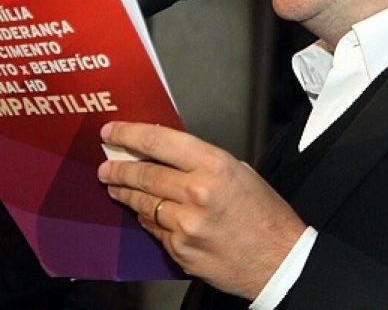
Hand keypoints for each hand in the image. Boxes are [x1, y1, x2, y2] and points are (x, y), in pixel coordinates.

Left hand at [97, 121, 306, 299]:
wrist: (278, 258)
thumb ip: (204, 163)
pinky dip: (147, 219)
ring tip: (116, 187)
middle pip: (144, 174)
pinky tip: (145, 213)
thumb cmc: (265, 213)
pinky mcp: (179, 251)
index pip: (159, 143)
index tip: (112, 131)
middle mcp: (197, 193)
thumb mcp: (240, 172)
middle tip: (107, 165)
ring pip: (143, 203)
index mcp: (215, 166)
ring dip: (126, 193)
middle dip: (119, 168)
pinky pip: (154, 229)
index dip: (129, 134)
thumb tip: (170, 155)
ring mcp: (185, 225)